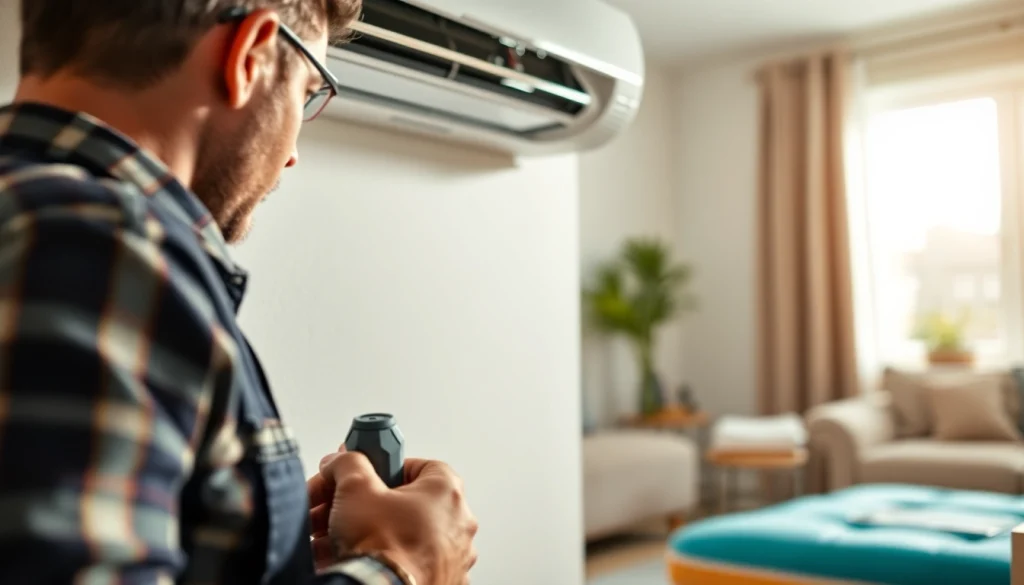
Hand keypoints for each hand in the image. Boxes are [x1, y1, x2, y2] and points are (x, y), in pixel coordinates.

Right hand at [308, 450, 478, 584]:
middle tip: (342, 507)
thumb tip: (341, 460)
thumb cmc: (383, 546)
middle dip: (366, 504)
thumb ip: (349, 464)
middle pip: (405, 503)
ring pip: (402, 536)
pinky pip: (406, 562)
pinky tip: (348, 559)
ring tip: (332, 537)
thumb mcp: (356, 489)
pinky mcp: (439, 580)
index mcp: (446, 492)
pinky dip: (380, 560)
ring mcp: (451, 557)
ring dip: (367, 533)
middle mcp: (456, 524)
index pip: (421, 465)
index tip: (367, 471)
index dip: (388, 466)